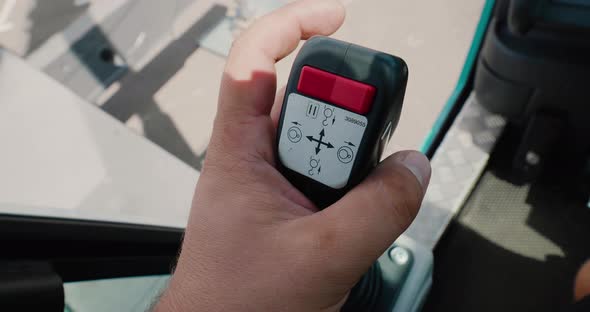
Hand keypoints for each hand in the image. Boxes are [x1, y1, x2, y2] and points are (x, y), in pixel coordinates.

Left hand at [155, 1, 430, 310]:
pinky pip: (323, 175)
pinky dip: (348, 184)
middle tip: (367, 147)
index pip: (254, 60)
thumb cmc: (236, 304)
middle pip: (300, 99)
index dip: (292, 26)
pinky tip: (356, 211)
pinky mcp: (283, 205)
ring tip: (362, 194)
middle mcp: (251, 159)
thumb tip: (413, 167)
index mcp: (239, 153)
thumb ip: (377, 209)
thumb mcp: (324, 256)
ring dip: (350, 158)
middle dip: (343, 113)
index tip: (336, 19)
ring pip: (318, 141)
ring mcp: (267, 183)